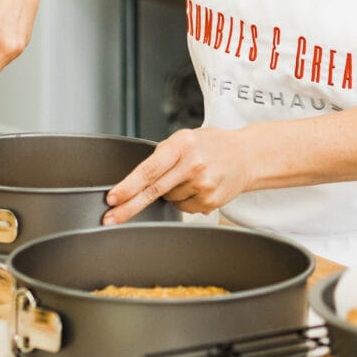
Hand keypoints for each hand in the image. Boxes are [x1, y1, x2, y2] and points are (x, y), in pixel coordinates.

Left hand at [103, 127, 255, 223]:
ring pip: (168, 200)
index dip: (128, 186)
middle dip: (129, 207)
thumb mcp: (185, 138)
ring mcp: (203, 184)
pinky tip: (198, 186)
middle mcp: (193, 164)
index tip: (113, 198)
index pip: (149, 169)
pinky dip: (184, 199)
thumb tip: (134, 182)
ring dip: (170, 193)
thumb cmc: (211, 145)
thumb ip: (162, 156)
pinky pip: (184, 207)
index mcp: (182, 144)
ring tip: (189, 177)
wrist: (246, 155)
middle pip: (153, 191)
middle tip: (110, 218)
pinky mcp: (210, 201)